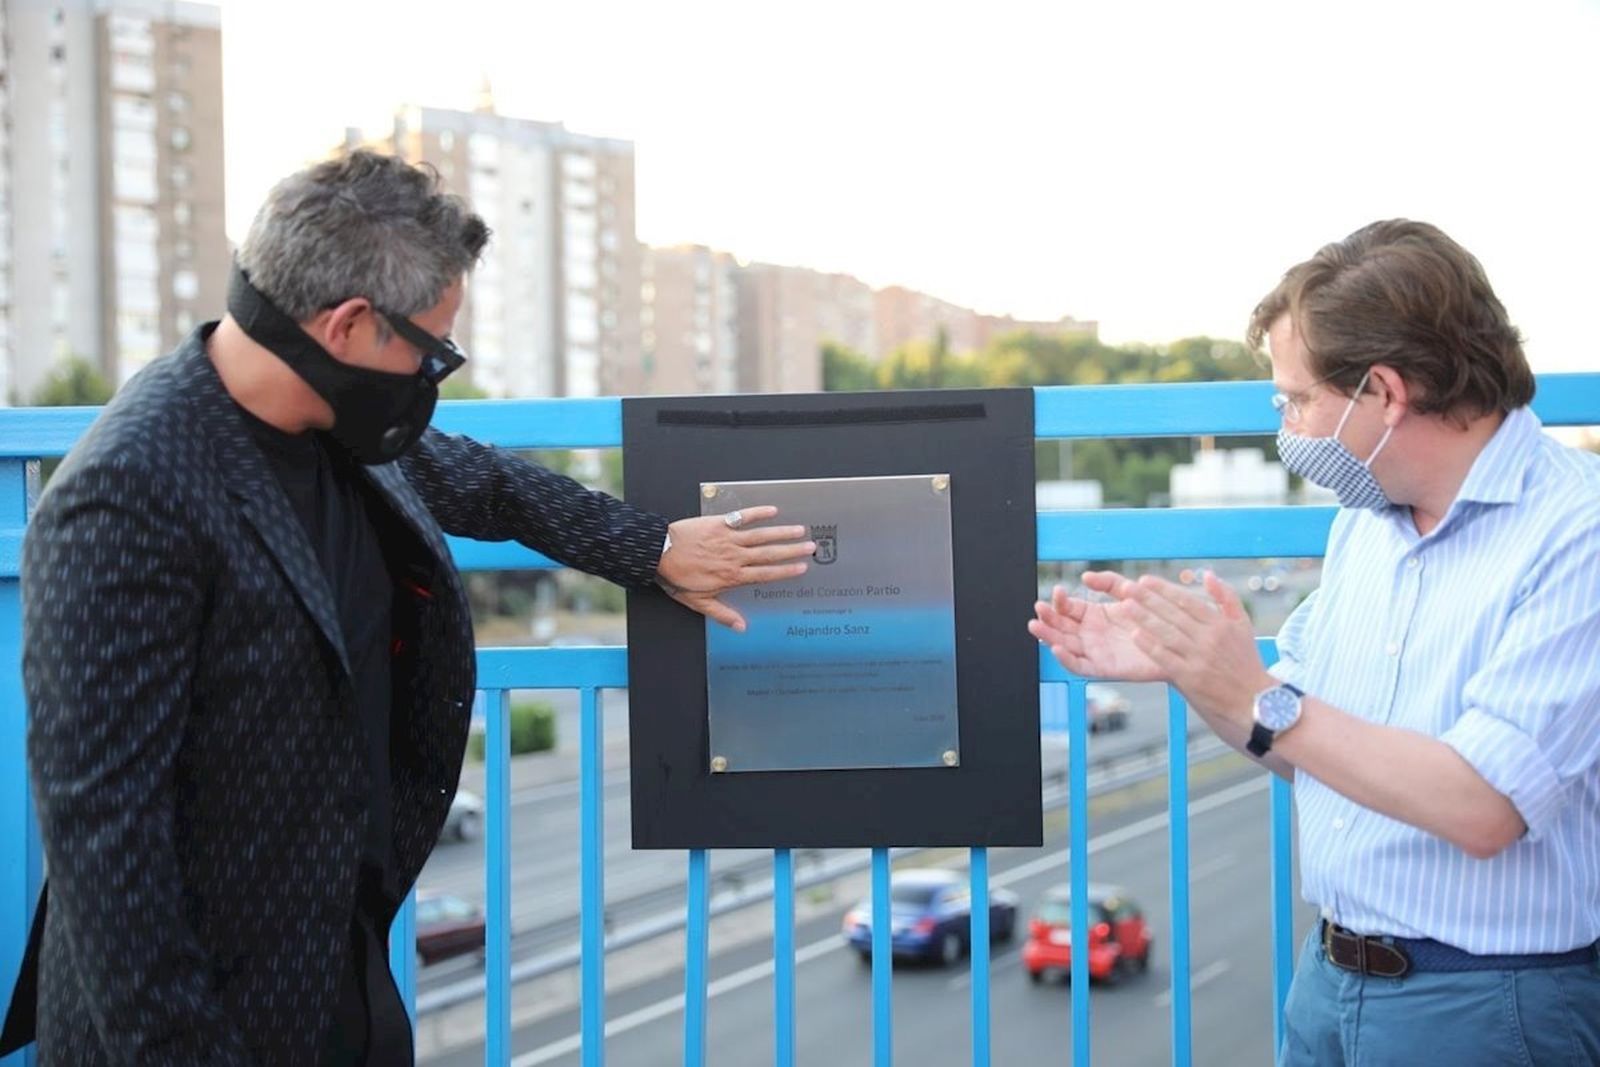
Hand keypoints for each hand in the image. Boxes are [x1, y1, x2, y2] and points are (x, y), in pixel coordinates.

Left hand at [657, 505, 813, 630]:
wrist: (659, 553)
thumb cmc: (677, 578)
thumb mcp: (699, 602)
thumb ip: (722, 614)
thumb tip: (741, 627)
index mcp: (732, 576)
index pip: (765, 574)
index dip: (785, 571)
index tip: (802, 568)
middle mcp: (735, 557)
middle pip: (769, 554)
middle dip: (792, 551)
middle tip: (810, 547)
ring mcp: (728, 539)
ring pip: (761, 535)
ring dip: (781, 533)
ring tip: (799, 530)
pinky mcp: (719, 524)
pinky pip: (742, 518)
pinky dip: (758, 513)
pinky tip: (772, 510)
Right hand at [1028, 574, 1165, 681]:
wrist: (1175, 642)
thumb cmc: (1154, 618)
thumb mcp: (1130, 593)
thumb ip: (1109, 582)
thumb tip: (1085, 576)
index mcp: (1093, 616)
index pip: (1068, 608)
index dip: (1059, 601)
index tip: (1058, 591)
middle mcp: (1090, 634)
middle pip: (1060, 626)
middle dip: (1047, 618)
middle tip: (1038, 608)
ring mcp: (1094, 651)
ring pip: (1064, 645)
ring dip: (1048, 636)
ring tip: (1036, 626)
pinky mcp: (1103, 668)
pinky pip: (1079, 665)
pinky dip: (1066, 659)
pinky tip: (1057, 648)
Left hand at [1109, 570, 1273, 723]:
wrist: (1254, 700)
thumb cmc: (1245, 662)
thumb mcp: (1243, 626)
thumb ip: (1226, 598)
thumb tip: (1207, 574)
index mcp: (1221, 624)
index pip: (1187, 601)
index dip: (1164, 589)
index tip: (1145, 580)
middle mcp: (1209, 638)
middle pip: (1173, 614)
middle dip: (1148, 599)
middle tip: (1128, 587)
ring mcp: (1199, 658)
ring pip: (1167, 633)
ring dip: (1144, 618)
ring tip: (1125, 605)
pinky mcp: (1190, 677)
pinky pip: (1165, 657)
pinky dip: (1149, 645)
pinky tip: (1134, 634)